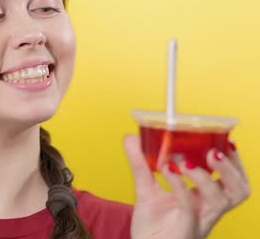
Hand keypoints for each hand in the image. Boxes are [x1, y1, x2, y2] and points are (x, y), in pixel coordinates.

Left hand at [124, 135, 249, 238]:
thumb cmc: (150, 228)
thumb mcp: (145, 190)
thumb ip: (140, 164)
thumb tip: (131, 138)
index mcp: (204, 200)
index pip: (233, 182)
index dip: (235, 164)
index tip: (227, 142)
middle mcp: (207, 211)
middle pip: (238, 191)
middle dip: (231, 169)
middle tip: (212, 152)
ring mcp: (198, 221)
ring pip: (221, 200)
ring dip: (206, 177)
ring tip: (186, 161)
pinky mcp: (185, 229)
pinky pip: (189, 206)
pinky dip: (180, 185)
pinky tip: (167, 171)